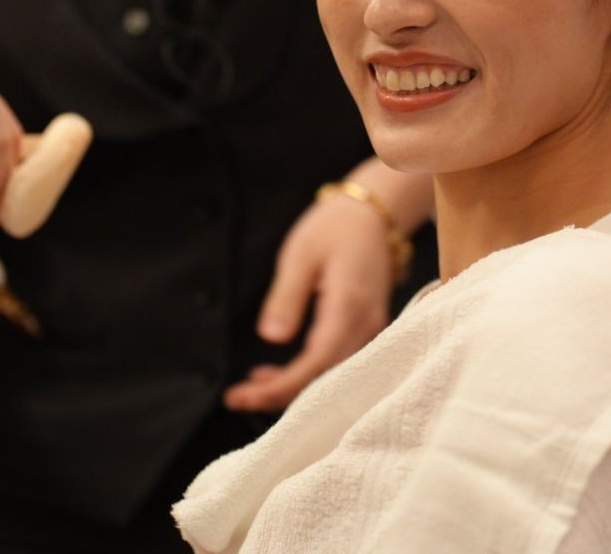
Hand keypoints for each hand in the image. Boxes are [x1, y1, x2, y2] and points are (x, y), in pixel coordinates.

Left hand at [224, 192, 393, 411]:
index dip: (279, 388)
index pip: (315, 365)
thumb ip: (286, 298)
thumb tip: (271, 338)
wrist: (373, 214)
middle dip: (281, 396)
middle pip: (327, 381)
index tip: (241, 395)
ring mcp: (372, 329)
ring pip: (335, 377)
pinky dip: (310, 374)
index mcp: (349, 306)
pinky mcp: (368, 329)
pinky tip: (280, 370)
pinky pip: (341, 363)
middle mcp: (367, 325)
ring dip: (295, 388)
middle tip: (237, 396)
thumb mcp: (300, 254)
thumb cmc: (334, 227)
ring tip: (252, 384)